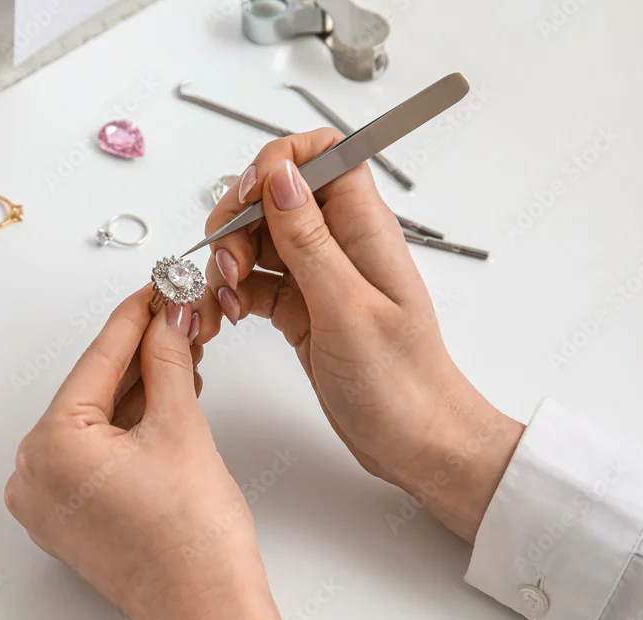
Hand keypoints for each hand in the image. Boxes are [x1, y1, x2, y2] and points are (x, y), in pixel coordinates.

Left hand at [5, 286, 299, 619]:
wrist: (208, 609)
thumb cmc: (193, 543)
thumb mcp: (181, 427)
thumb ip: (169, 361)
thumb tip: (168, 319)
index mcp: (48, 447)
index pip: (98, 360)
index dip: (136, 316)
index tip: (155, 288)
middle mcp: (32, 475)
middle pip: (94, 391)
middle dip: (141, 354)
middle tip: (175, 317)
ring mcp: (46, 500)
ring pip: (95, 421)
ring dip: (139, 389)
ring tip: (180, 354)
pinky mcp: (65, 516)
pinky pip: (92, 452)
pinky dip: (127, 426)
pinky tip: (162, 398)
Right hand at [193, 128, 523, 542]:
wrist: (414, 441)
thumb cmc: (400, 382)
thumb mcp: (347, 307)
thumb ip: (309, 240)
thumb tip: (280, 174)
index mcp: (364, 229)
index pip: (325, 155)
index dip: (280, 162)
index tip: (250, 197)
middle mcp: (340, 244)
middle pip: (275, 196)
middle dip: (239, 221)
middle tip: (229, 264)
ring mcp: (318, 276)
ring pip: (258, 239)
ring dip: (229, 262)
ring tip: (227, 300)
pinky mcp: (301, 308)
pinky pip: (255, 282)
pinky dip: (234, 294)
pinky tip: (228, 316)